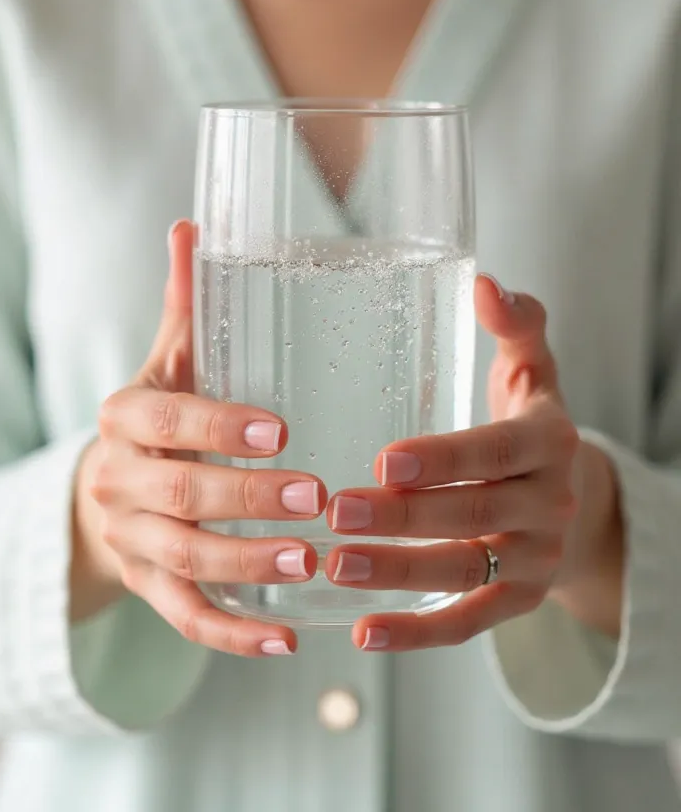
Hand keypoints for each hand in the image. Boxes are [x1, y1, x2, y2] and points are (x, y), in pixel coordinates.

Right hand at [72, 220, 325, 655]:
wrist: (108, 486)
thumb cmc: (161, 415)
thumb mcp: (171, 362)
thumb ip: (188, 305)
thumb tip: (195, 225)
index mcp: (128, 418)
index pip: (166, 420)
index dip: (217, 427)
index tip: (280, 430)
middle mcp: (121, 481)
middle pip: (177, 495)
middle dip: (246, 499)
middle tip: (316, 496)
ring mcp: (133, 541)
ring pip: (184, 561)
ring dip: (248, 567)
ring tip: (311, 561)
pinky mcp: (150, 587)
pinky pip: (186, 618)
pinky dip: (233, 633)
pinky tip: (288, 639)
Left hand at [325, 273, 621, 651]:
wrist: (578, 500)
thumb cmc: (529, 425)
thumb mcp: (532, 372)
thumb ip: (516, 326)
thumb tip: (487, 281)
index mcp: (547, 441)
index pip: (497, 450)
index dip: (445, 458)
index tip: (384, 459)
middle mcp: (548, 503)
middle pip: (474, 514)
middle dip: (404, 516)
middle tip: (336, 508)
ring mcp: (536, 558)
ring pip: (465, 571)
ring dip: (398, 572)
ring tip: (334, 563)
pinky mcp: (520, 601)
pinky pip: (470, 623)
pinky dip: (420, 633)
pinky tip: (366, 632)